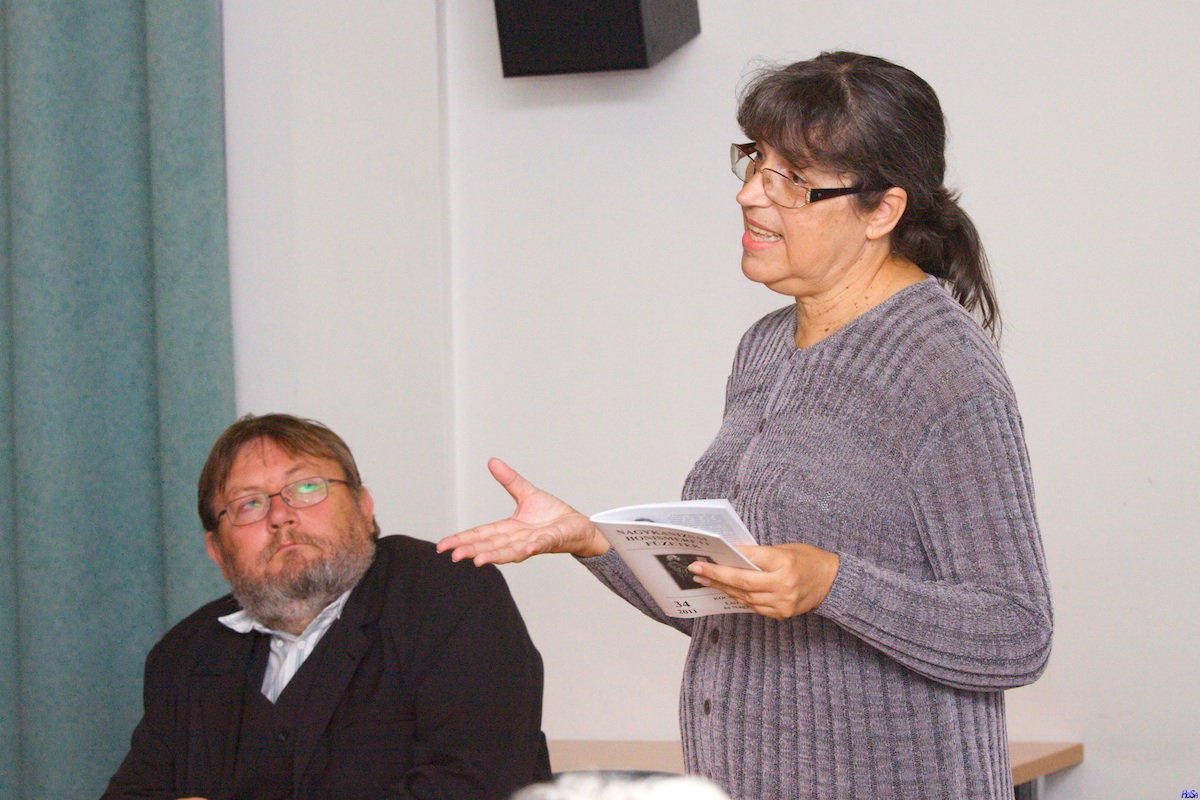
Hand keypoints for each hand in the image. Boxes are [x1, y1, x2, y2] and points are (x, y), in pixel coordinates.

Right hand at [437, 458, 609, 564]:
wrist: (579, 525)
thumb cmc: (553, 515)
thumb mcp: (527, 493)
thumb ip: (509, 480)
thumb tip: (492, 462)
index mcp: (509, 529)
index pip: (481, 534)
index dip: (462, 539)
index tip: (444, 546)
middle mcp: (518, 539)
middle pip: (491, 545)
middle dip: (472, 550)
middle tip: (455, 556)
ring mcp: (534, 542)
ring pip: (512, 551)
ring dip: (495, 555)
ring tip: (478, 560)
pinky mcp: (552, 540)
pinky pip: (542, 544)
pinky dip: (533, 547)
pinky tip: (526, 548)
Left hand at [689, 543, 839, 619]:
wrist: (833, 582)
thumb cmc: (808, 559)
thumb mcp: (786, 549)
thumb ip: (761, 555)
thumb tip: (732, 557)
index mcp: (784, 562)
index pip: (750, 559)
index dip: (727, 558)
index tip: (707, 556)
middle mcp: (783, 584)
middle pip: (742, 581)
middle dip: (716, 575)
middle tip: (696, 570)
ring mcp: (782, 601)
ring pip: (745, 596)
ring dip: (723, 588)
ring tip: (705, 580)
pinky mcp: (781, 613)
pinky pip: (754, 607)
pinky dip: (739, 598)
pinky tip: (726, 590)